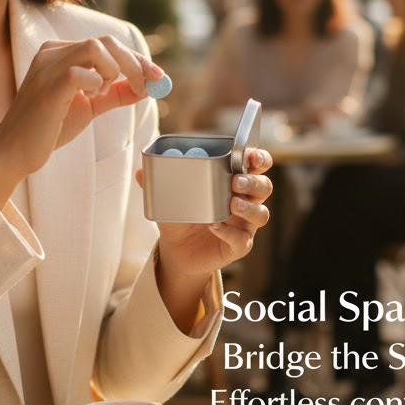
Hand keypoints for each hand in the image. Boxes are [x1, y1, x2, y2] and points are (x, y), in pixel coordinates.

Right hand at [0, 35, 161, 205]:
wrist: (17, 151)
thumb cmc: (50, 127)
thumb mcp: (89, 105)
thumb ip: (114, 93)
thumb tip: (144, 87)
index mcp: (61, 52)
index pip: (107, 44)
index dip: (137, 59)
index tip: (158, 77)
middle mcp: (53, 52)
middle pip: (106, 41)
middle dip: (134, 64)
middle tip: (144, 87)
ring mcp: (48, 65)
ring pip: (96, 48)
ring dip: (114, 70)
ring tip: (104, 93)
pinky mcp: (48, 85)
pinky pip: (83, 73)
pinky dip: (97, 84)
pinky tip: (91, 98)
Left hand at [141, 148, 272, 308]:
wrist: (177, 250)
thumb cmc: (181, 215)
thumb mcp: (169, 196)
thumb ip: (157, 182)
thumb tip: (140, 171)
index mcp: (235, 181)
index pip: (257, 165)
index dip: (259, 158)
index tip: (250, 155)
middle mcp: (246, 201)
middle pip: (264, 187)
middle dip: (253, 182)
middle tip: (235, 181)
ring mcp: (245, 225)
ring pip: (261, 214)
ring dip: (248, 207)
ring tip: (231, 205)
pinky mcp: (239, 245)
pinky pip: (242, 239)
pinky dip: (229, 232)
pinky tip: (214, 226)